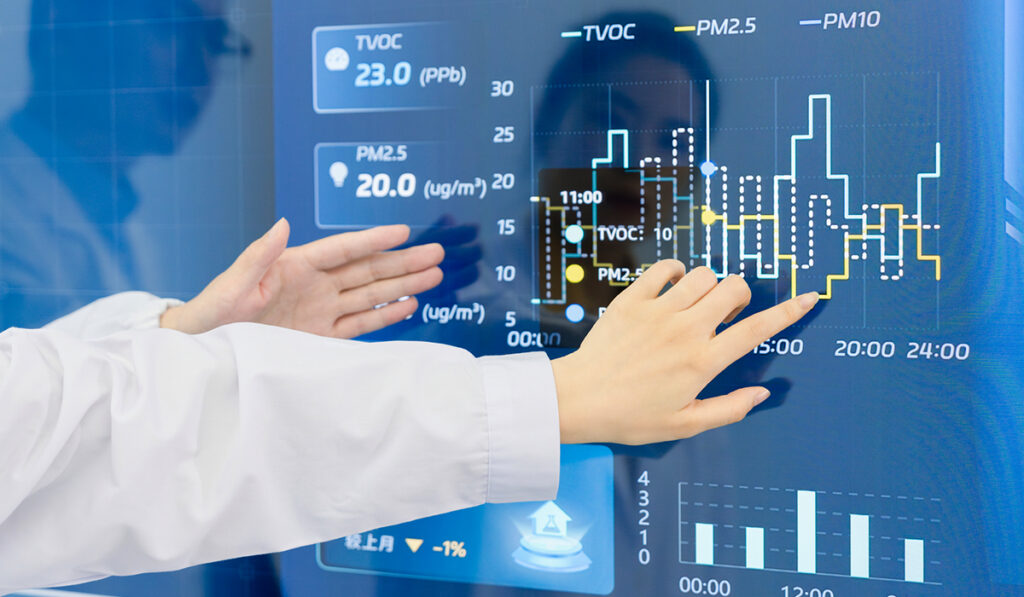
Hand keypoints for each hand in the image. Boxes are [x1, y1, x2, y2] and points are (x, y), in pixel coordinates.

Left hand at [160, 219, 443, 337]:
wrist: (204, 348)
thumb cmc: (212, 311)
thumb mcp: (233, 283)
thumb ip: (259, 255)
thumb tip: (283, 223)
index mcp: (296, 266)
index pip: (344, 250)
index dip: (374, 240)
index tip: (404, 231)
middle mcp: (315, 285)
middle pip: (367, 270)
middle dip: (402, 261)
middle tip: (436, 252)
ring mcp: (321, 310)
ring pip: (371, 294)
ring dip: (402, 285)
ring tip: (433, 276)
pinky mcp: (321, 336)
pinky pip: (360, 323)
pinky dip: (384, 315)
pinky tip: (407, 305)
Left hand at [552, 261, 818, 444]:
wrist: (579, 400)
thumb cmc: (631, 417)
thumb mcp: (685, 423)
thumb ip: (729, 408)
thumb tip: (763, 393)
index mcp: (703, 362)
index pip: (756, 330)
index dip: (789, 311)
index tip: (810, 297)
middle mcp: (685, 330)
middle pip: (733, 289)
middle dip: (741, 295)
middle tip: (726, 313)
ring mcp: (658, 311)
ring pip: (703, 275)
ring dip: (709, 285)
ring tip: (696, 304)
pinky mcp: (632, 299)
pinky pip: (665, 268)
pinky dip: (676, 270)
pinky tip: (673, 286)